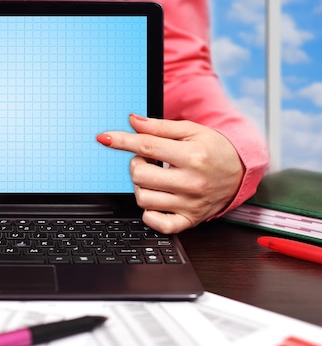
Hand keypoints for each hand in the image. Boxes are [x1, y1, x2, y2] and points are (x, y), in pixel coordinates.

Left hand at [97, 114, 243, 233]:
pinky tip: (155, 199)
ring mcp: (190, 204)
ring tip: (152, 178)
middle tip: (145, 160)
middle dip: (135, 165)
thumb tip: (132, 121)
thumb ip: (159, 127)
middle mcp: (192, 182)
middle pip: (140, 176)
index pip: (147, 147)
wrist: (240, 173)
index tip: (105, 138)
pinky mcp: (189, 220)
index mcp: (193, 156)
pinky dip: (149, 213)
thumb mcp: (191, 130)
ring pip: (143, 199)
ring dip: (140, 187)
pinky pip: (157, 224)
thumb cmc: (214, 149)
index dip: (122, 141)